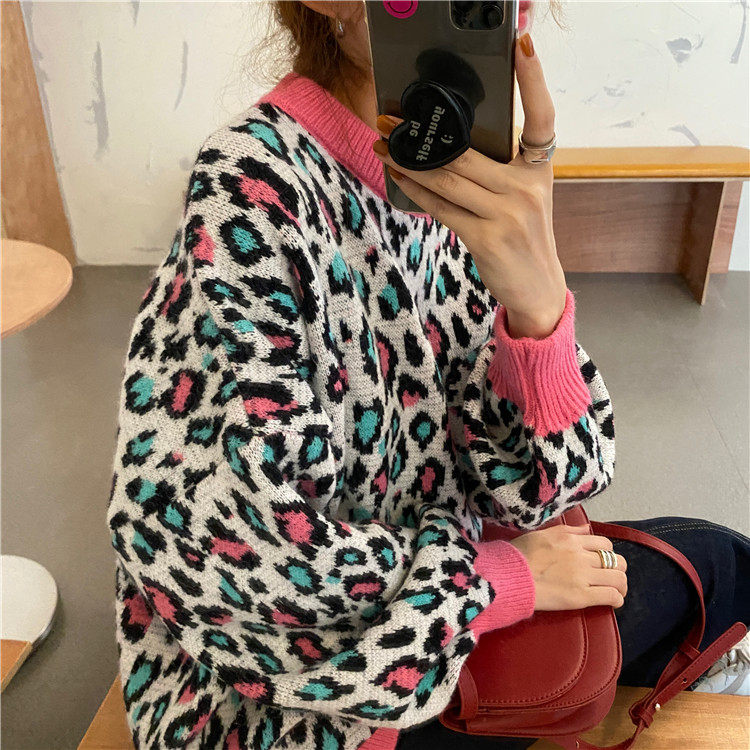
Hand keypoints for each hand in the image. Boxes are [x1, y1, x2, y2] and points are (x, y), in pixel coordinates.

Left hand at [372, 33, 565, 338]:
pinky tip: (398, 178)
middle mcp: (527, 187)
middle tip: (387, 117)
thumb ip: (498, 171)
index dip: (534, 79)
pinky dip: (417, 191)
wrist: (536, 288)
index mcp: (540, 170)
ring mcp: (508, 213)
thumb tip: (446, 147)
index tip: (520, 45)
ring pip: (449, 177)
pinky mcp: (487, 237)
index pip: (542, 116)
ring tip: (381, 145)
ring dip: (409, 161)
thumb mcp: (523, 197)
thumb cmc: (524, 238)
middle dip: (423, 134)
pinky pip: (442, 207)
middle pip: (468, 151)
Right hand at [509, 524, 627, 610]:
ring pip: (618, 578)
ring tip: (616, 591)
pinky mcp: (581, 596)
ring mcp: (582, 575)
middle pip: (616, 560)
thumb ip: (567, 531)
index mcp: (571, 539)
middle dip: (618, 568)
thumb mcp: (541, 534)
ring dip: (621, 585)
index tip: (602, 561)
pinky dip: (617, 599)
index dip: (607, 553)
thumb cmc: (519, 554)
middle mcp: (581, 555)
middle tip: (611, 576)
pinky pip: (611, 596)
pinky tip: (613, 602)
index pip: (604, 543)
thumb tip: (586, 529)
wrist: (509, 576)